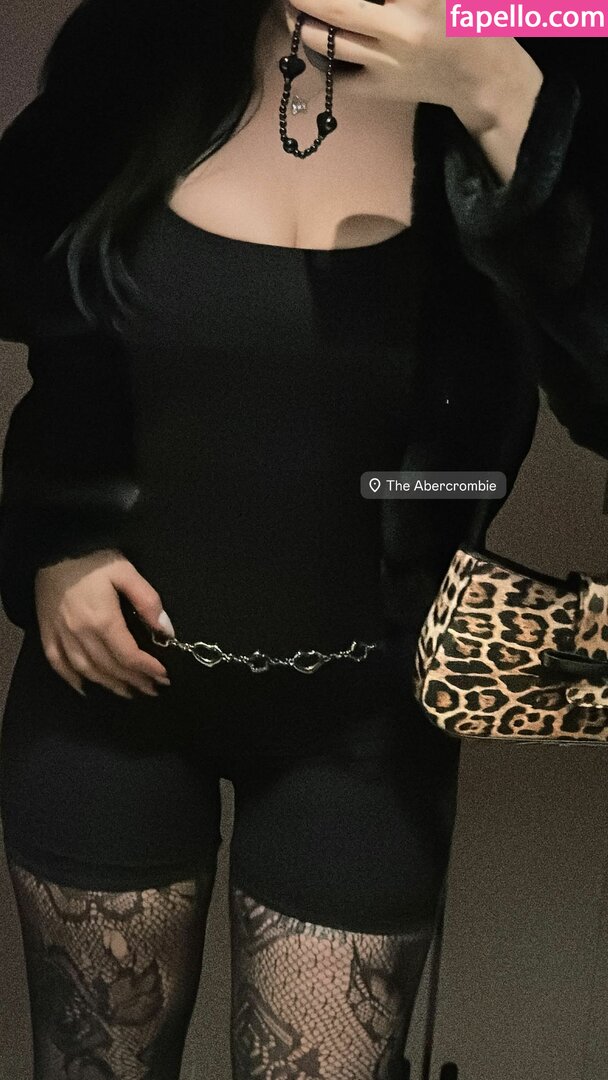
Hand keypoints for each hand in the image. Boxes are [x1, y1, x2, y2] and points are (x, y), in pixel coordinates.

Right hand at [35, 549, 174, 698]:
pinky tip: (86, 687)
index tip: (165, 676)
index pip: (129, 656)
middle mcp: (81, 635)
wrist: (53, 549)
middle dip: (135, 681)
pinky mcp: (47, 632)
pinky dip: (72, 679)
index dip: (149, 669)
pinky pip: (58, 664)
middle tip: (153, 688)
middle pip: (111, 668)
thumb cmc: (93, 559)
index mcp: (103, 621)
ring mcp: (61, 636)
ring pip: (87, 671)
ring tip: (128, 692)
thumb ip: (148, 602)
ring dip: (110, 685)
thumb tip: (167, 631)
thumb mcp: (126, 572)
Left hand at [288, 0, 540, 131]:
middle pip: (333, 8)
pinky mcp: (380, 90)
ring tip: (293, 9)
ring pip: (326, 42)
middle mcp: (400, 30)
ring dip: (300, 22)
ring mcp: (387, 63)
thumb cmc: (464, 16)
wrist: (483, 76)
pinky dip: (318, 58)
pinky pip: (336, 76)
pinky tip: (315, 42)